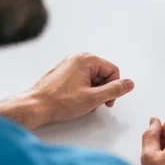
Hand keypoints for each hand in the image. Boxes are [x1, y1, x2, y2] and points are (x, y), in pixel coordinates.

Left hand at [0, 52, 134, 128]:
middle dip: (103, 90)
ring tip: (84, 103)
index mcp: (86, 59)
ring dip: (94, 92)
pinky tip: (76, 101)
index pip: (113, 71)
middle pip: (103, 74)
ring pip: (93, 78)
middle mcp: (77, 58)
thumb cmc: (59, 102)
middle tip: (95, 104)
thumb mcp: (94, 98)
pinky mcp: (63, 73)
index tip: (108, 101)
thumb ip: (115, 90)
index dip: (114, 88)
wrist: (35, 107)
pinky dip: (84, 91)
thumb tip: (129, 84)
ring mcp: (69, 65)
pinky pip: (82, 80)